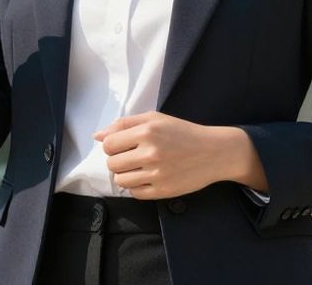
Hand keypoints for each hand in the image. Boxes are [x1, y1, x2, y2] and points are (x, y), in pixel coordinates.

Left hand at [94, 112, 233, 199]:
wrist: (214, 152)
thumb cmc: (182, 132)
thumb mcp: (155, 119)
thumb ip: (124, 124)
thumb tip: (97, 136)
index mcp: (147, 132)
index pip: (108, 144)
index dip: (112, 145)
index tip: (123, 145)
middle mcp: (151, 153)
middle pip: (112, 164)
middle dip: (118, 160)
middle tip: (133, 157)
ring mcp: (157, 174)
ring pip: (121, 180)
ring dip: (126, 174)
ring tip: (140, 167)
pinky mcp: (163, 191)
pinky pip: (135, 193)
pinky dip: (137, 187)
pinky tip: (148, 177)